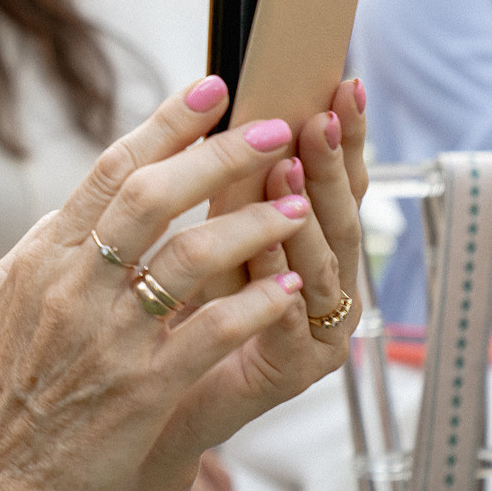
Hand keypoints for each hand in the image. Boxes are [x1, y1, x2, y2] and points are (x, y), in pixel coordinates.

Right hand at [0, 75, 306, 490]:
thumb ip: (41, 250)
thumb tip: (76, 208)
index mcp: (44, 256)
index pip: (113, 169)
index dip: (168, 124)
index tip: (211, 91)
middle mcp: (76, 285)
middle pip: (157, 195)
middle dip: (223, 156)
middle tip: (273, 131)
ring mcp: (111, 335)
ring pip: (193, 256)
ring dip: (253, 225)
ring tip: (296, 205)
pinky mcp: (144, 387)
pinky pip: (214, 330)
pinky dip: (255, 303)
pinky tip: (285, 288)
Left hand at [153, 79, 370, 463]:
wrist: (148, 408)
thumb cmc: (172, 313)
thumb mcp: (198, 234)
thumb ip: (222, 184)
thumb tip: (218, 95)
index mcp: (306, 243)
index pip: (333, 179)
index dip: (342, 135)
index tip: (340, 82)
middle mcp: (324, 284)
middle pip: (340, 214)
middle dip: (333, 163)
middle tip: (322, 115)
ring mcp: (315, 330)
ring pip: (322, 266)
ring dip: (306, 215)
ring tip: (293, 169)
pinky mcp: (291, 371)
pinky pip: (284, 323)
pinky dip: (276, 286)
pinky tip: (271, 254)